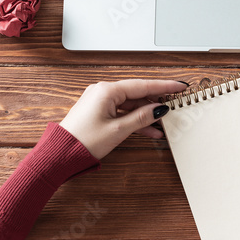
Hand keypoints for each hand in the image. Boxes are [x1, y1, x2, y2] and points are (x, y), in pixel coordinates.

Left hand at [60, 79, 183, 159]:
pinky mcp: (98, 111)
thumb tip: (158, 109)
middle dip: (156, 101)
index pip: (142, 85)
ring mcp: (100, 101)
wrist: (60, 154)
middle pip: (137, 93)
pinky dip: (135, 120)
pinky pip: (122, 111)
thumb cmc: (83, 141)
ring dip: (146, 114)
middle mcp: (103, 91)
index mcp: (107, 90)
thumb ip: (141, 118)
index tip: (179, 86)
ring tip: (164, 123)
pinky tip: (149, 130)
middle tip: (175, 104)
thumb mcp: (118, 130)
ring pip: (131, 104)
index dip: (163, 87)